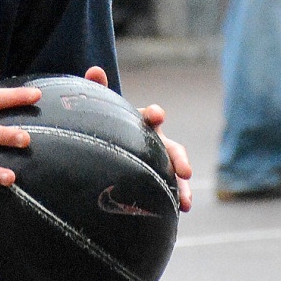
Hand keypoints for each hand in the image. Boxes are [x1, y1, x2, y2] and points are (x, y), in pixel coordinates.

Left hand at [89, 68, 192, 211]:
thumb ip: (99, 89)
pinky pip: (170, 190)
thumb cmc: (108, 125)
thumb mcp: (102, 109)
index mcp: (143, 123)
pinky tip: (180, 211)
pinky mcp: (159, 180)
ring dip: (183, 186)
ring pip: (176, 173)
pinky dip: (177, 198)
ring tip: (186, 203)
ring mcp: (160, 162)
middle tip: (186, 171)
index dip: (155, 114)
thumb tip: (94, 69)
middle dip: (180, 159)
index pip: (151, 116)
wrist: (110, 147)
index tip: (157, 115)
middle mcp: (156, 142)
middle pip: (173, 149)